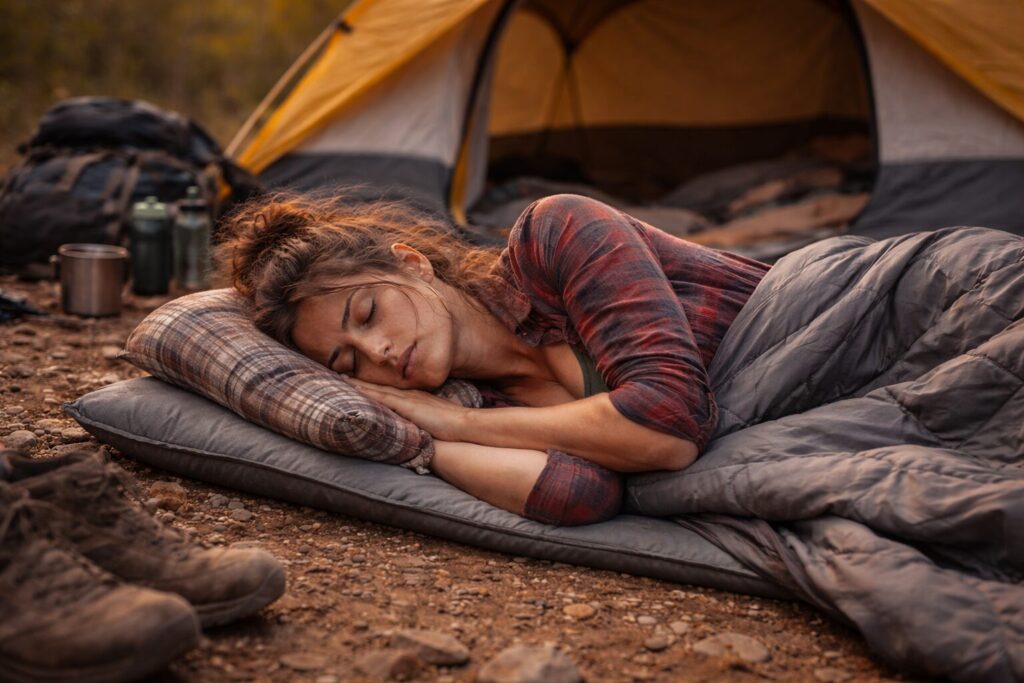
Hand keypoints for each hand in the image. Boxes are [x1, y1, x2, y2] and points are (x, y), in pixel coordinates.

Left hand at [345, 377, 470, 441]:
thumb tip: (419, 429)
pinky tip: (355, 389)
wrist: (464, 424)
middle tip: (341, 375)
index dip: (373, 386)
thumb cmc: (454, 426)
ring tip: (342, 379)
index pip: (389, 391)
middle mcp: (409, 395)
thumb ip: (425, 421)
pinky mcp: (406, 405)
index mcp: (415, 398)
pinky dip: (368, 392)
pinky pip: (382, 397)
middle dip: (361, 382)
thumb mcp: (436, 420)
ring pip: (378, 389)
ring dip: (360, 384)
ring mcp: (407, 399)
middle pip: (380, 387)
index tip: (357, 382)